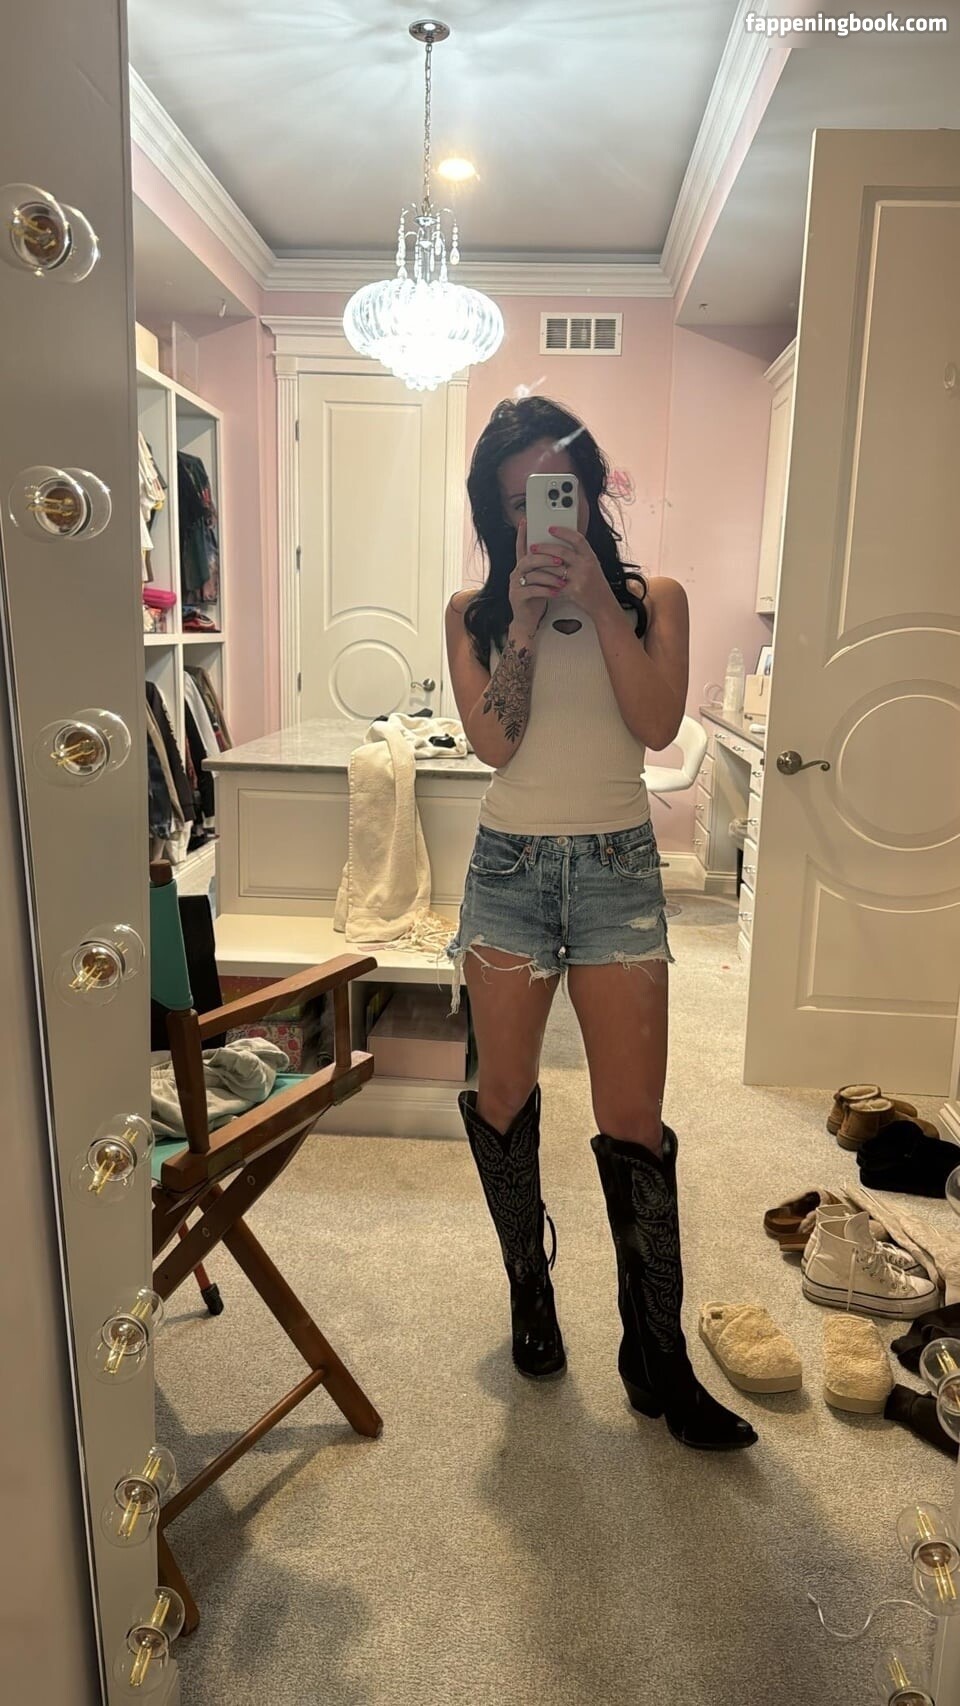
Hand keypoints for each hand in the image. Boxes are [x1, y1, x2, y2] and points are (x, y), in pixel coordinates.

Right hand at [508, 518, 566, 635]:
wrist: (527, 620)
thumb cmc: (536, 598)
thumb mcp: (542, 580)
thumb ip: (545, 567)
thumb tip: (560, 554)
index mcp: (522, 567)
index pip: (521, 547)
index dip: (522, 534)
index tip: (526, 521)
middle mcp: (516, 573)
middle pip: (529, 559)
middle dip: (545, 558)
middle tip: (560, 560)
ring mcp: (515, 585)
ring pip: (532, 574)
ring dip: (549, 576)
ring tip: (562, 580)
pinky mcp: (517, 597)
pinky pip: (532, 590)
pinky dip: (546, 590)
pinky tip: (556, 592)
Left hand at [534, 527, 617, 621]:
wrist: (603, 604)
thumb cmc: (595, 584)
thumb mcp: (591, 565)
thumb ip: (579, 555)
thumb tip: (561, 543)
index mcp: (590, 556)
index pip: (577, 539)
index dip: (563, 532)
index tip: (551, 528)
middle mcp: (586, 565)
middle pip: (562, 551)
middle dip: (544, 548)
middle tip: (533, 547)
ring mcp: (580, 578)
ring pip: (555, 568)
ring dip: (541, 565)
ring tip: (531, 563)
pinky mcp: (574, 591)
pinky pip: (555, 584)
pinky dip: (545, 581)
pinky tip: (537, 579)